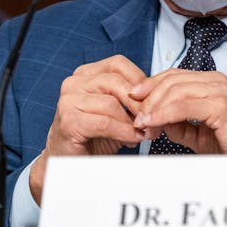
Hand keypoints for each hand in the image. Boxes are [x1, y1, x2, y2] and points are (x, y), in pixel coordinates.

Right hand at [30, 55, 146, 203]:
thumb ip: (131, 100)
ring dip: (133, 120)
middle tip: (156, 120)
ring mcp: (68, 101)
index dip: (140, 80)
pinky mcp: (69, 121)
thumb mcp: (116, 111)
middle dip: (140, 103)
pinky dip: (123, 131)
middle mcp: (74, 83)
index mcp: (86, 74)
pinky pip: (104, 122)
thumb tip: (160, 98)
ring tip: (145, 132)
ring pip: (111, 103)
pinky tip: (133, 139)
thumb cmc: (93, 135)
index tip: (155, 98)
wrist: (67, 161)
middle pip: (116, 82)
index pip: (118, 64)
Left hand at [130, 68, 226, 154]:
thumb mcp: (197, 131)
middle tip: (136, 118)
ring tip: (142, 124)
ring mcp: (220, 91)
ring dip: (153, 107)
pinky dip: (163, 114)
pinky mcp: (221, 105)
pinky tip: (153, 123)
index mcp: (210, 82)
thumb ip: (176, 122)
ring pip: (174, 90)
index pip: (172, 75)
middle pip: (170, 80)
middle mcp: (215, 81)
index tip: (133, 99)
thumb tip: (152, 119)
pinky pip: (183, 106)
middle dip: (148, 98)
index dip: (150, 85)